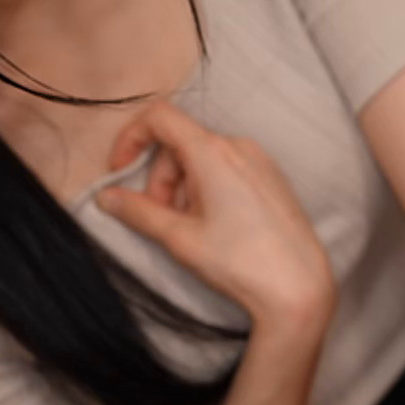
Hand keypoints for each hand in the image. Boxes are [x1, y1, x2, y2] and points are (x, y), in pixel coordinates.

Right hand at [94, 100, 334, 328]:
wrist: (298, 286)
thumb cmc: (239, 261)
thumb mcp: (179, 237)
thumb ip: (138, 211)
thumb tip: (106, 196)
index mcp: (213, 152)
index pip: (159, 117)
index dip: (131, 138)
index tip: (120, 172)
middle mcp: (239, 146)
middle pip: (179, 145)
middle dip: (160, 179)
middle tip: (161, 220)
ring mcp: (259, 161)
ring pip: (203, 159)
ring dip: (183, 188)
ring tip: (191, 230)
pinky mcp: (272, 178)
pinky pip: (227, 169)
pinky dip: (208, 189)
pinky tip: (215, 227)